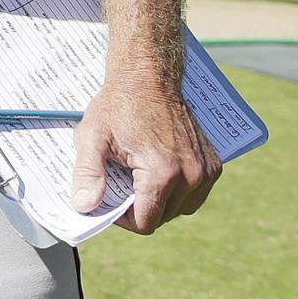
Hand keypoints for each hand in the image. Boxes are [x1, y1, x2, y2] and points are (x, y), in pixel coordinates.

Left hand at [70, 79, 220, 232]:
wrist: (149, 75)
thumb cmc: (120, 103)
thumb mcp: (92, 136)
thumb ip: (87, 174)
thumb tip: (84, 207)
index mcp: (162, 173)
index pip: (145, 223)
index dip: (123, 217)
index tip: (111, 198)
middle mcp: (190, 176)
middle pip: (162, 218)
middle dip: (140, 207)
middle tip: (123, 181)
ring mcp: (205, 171)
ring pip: (181, 209)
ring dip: (161, 201)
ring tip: (140, 174)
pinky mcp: (213, 164)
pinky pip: (195, 194)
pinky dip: (178, 191)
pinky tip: (160, 170)